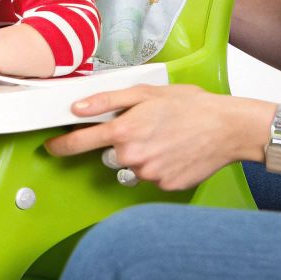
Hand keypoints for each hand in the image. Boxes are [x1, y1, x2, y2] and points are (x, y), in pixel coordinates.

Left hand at [44, 85, 272, 191]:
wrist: (228, 128)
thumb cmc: (190, 106)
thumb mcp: (145, 93)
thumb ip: (107, 101)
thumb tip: (77, 109)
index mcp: (124, 131)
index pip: (79, 142)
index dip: (61, 145)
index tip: (52, 146)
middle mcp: (132, 157)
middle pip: (109, 155)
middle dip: (119, 144)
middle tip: (145, 129)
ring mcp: (149, 175)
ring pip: (131, 167)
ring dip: (140, 156)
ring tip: (164, 140)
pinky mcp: (166, 186)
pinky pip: (151, 178)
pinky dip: (159, 167)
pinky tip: (174, 152)